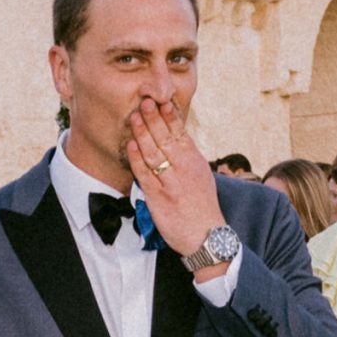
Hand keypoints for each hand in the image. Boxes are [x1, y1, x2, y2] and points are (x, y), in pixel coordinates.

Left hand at [125, 97, 222, 259]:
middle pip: (165, 138)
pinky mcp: (157, 197)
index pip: (181, 133)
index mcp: (195, 161)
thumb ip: (188, 158)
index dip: (171, 117)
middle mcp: (183, 168)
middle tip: (144, 101)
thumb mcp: (201, 176)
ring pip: (153, 152)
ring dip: (142, 133)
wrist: (206, 235)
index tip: (162, 101)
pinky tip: (130, 145)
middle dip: (154, 118)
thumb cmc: (202, 206)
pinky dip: (136, 158)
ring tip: (134, 116)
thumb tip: (176, 139)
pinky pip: (145, 174)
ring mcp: (170, 182)